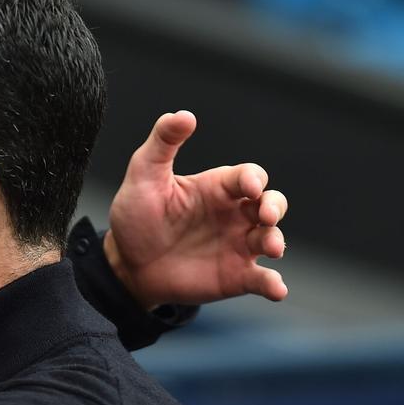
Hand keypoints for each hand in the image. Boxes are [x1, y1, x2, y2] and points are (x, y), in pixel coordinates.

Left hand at [105, 110, 288, 309]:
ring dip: (277, 240)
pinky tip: (277, 289)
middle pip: (271, 202)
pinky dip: (274, 284)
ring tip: (271, 247)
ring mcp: (237, 245)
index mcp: (217, 188)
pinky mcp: (235, 276)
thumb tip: (183, 114)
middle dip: (275, 206)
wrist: (126, 263)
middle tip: (265, 214)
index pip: (247, 176)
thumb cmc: (137, 215)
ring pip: (272, 238)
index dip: (253, 179)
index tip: (247, 186)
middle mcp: (234, 214)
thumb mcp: (144, 175)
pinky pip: (262, 279)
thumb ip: (162, 144)